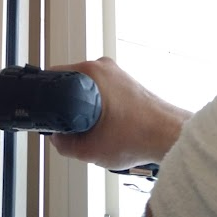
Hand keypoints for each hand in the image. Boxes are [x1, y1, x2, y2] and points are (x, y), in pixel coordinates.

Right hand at [49, 56, 190, 168]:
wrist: (172, 137)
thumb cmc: (140, 136)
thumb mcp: (90, 149)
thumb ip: (65, 145)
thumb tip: (57, 139)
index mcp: (91, 73)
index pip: (54, 75)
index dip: (45, 95)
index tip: (44, 109)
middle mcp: (104, 67)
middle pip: (69, 82)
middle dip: (66, 104)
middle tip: (69, 125)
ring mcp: (117, 74)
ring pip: (86, 88)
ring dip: (83, 107)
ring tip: (91, 128)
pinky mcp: (126, 83)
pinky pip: (101, 92)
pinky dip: (98, 107)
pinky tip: (105, 126)